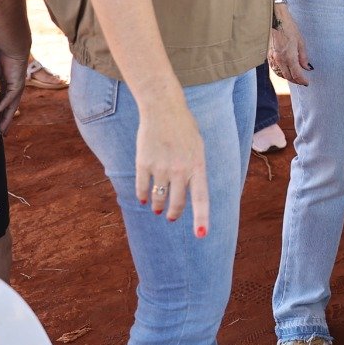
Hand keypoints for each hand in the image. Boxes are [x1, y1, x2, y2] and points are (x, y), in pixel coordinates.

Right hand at [0, 46, 26, 131]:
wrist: (11, 45)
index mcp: (6, 84)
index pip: (1, 101)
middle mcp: (13, 88)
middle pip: (9, 108)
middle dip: (5, 121)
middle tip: (1, 133)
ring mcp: (17, 87)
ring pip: (11, 107)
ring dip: (5, 119)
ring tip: (0, 130)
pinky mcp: (17, 84)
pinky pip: (8, 98)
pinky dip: (2, 106)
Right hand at [136, 101, 208, 233]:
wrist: (163, 109)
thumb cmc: (184, 129)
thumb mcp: (197, 148)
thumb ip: (193, 170)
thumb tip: (186, 193)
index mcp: (197, 166)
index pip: (201, 198)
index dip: (201, 218)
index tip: (201, 235)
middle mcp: (180, 170)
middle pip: (177, 203)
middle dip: (174, 213)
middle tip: (171, 217)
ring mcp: (161, 168)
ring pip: (158, 198)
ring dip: (157, 206)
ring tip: (157, 208)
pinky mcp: (143, 164)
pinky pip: (142, 188)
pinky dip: (142, 196)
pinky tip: (144, 198)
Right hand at [268, 7, 310, 85]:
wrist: (276, 20)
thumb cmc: (289, 28)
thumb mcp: (300, 42)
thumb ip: (303, 57)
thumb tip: (307, 67)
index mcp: (289, 56)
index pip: (296, 74)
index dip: (302, 80)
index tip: (307, 82)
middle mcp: (280, 60)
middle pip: (288, 76)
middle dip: (296, 81)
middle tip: (302, 82)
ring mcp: (273, 58)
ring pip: (280, 74)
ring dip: (288, 77)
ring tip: (295, 77)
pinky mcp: (268, 56)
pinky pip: (275, 69)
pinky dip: (281, 72)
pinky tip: (285, 71)